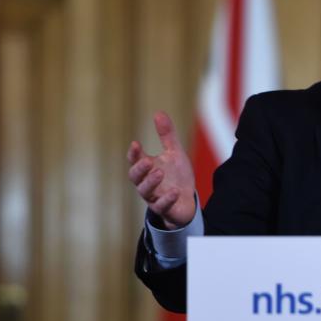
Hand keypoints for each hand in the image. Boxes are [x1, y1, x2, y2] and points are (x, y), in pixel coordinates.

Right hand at [127, 111, 196, 229]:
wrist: (187, 201)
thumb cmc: (176, 176)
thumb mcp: (174, 154)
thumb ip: (167, 136)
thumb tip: (158, 112)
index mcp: (147, 168)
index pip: (135, 160)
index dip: (134, 153)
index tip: (136, 144)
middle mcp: (146, 182)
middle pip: (135, 177)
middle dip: (140, 169)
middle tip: (148, 161)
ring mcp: (154, 197)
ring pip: (145, 191)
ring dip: (150, 182)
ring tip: (159, 172)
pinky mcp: (164, 209)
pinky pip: (161, 206)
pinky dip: (166, 199)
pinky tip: (174, 191)